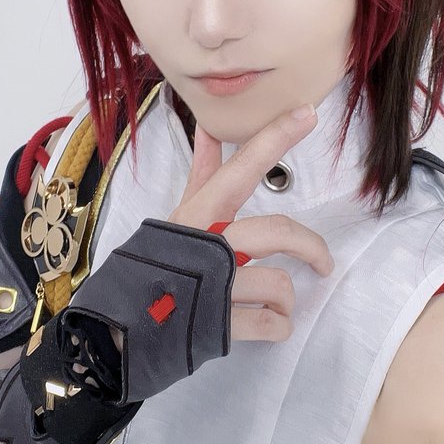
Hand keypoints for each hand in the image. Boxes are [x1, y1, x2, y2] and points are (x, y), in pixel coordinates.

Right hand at [168, 105, 334, 342]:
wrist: (120, 328)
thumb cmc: (156, 266)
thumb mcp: (179, 216)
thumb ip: (202, 174)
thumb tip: (210, 128)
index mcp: (197, 217)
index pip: (238, 171)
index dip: (272, 141)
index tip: (305, 114)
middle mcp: (206, 247)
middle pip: (275, 232)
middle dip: (310, 247)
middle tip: (324, 262)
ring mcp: (212, 287)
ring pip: (277, 284)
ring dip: (286, 299)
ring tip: (281, 305)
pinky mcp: (217, 326)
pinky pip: (269, 325)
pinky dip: (278, 327)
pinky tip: (272, 324)